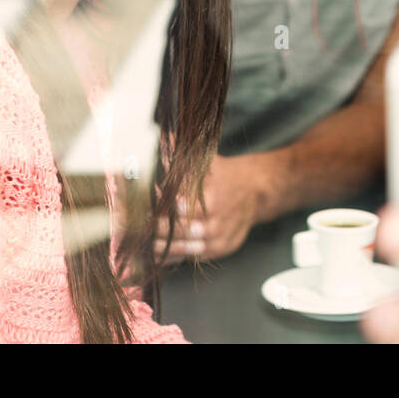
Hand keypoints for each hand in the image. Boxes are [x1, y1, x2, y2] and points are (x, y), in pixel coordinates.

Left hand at [153, 153, 272, 262]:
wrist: (257, 193)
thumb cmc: (228, 176)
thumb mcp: (209, 163)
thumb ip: (186, 156)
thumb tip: (165, 140)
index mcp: (214, 198)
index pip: (180, 209)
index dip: (161, 209)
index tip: (145, 207)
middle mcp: (218, 221)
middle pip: (180, 231)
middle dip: (158, 229)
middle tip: (141, 226)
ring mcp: (220, 238)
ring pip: (186, 248)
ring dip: (164, 246)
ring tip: (147, 242)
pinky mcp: (221, 249)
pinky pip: (195, 257)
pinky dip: (178, 255)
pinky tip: (163, 251)